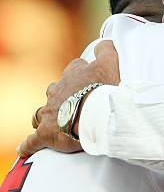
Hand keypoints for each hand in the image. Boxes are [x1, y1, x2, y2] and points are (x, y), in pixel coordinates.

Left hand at [17, 41, 119, 156]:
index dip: (82, 73)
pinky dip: (28, 144)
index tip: (89, 79)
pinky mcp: (45, 133)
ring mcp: (50, 112)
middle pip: (55, 90)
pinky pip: (33, 140)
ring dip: (46, 117)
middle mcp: (58, 91)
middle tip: (74, 104)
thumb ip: (106, 50)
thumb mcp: (110, 63)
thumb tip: (103, 43)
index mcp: (73, 75)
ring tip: (53, 124)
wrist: (93, 114)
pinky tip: (24, 148)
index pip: (74, 68)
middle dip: (61, 96)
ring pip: (41, 113)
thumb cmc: (103, 89)